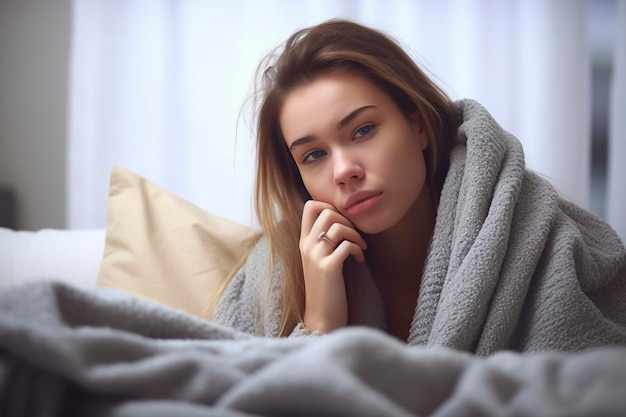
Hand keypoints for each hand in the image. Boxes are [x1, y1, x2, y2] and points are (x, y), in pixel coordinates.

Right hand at [299, 200, 366, 333]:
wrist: (321, 318)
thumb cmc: (325, 289)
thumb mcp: (319, 261)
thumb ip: (324, 241)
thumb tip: (343, 222)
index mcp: (304, 242)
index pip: (310, 206)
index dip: (330, 206)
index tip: (343, 222)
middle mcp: (307, 246)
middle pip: (327, 212)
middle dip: (347, 220)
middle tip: (355, 236)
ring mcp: (316, 257)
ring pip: (338, 226)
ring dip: (355, 235)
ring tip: (360, 248)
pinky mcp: (329, 268)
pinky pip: (347, 245)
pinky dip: (358, 249)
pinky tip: (359, 259)